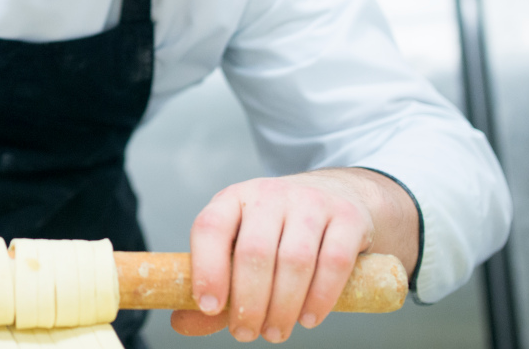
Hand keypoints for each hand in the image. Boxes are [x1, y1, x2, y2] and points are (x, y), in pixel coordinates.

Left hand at [172, 168, 417, 342]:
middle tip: (246, 333)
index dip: (207, 270)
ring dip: (283, 306)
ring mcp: (311, 202)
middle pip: (254, 252)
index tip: (209, 308)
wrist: (339, 197)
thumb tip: (180, 322)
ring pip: (294, 260)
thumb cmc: (279, 233)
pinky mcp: (348, 218)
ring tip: (276, 332)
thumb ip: (215, 287)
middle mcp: (270, 195)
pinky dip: (320, 297)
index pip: (211, 227)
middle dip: (248, 302)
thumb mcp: (240, 248)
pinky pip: (334, 262)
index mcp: (233, 200)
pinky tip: (308, 318)